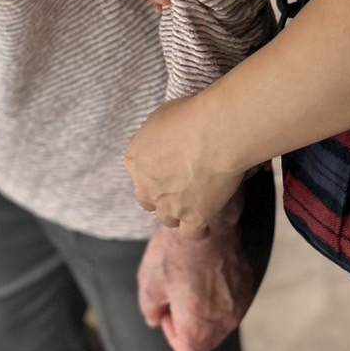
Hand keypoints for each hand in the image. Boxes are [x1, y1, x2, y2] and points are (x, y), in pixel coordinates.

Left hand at [125, 95, 244, 238]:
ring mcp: (168, 205)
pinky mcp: (193, 217)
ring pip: (167, 219)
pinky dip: (197, 230)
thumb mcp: (159, 119)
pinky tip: (204, 226)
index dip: (154, 173)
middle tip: (179, 189)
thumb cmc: (190, 117)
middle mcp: (146, 186)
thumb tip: (164, 142)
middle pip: (148, 200)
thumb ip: (155, 139)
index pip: (138, 174)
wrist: (215, 134)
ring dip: (176, 214)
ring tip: (191, 207)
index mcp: (134, 160)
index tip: (168, 170)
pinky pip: (191, 233)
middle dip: (160, 197)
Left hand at [137, 210, 252, 350]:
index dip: (174, 341)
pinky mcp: (248, 286)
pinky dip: (219, 294)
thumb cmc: (174, 255)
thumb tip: (155, 319)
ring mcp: (240, 305)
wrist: (205, 223)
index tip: (167, 315)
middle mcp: (224, 323)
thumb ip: (150, 309)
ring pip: (220, 321)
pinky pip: (232, 301)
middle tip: (174, 296)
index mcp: (198, 329)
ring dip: (205, 310)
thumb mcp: (149, 283)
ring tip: (190, 280)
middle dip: (189, 324)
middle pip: (206, 341)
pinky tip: (205, 271)